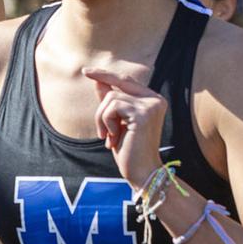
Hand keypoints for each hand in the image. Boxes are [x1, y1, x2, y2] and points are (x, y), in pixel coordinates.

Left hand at [83, 67, 166, 187]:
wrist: (142, 172)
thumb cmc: (130, 150)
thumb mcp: (116, 122)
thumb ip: (111, 101)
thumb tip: (98, 80)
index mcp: (152, 100)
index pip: (126, 81)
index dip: (106, 75)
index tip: (87, 71)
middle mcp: (155, 99)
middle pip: (118, 85)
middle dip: (101, 104)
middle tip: (96, 122)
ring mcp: (151, 105)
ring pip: (111, 98)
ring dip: (102, 119)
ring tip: (108, 137)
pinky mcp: (143, 114)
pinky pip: (112, 108)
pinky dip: (107, 123)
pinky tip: (114, 138)